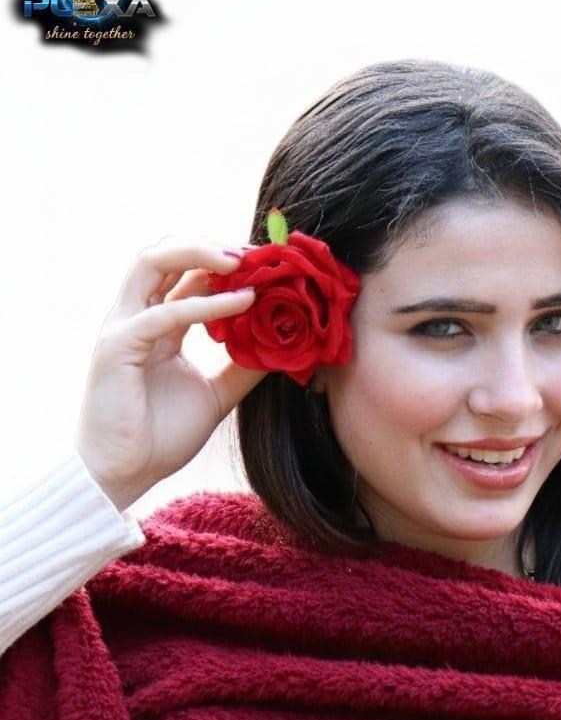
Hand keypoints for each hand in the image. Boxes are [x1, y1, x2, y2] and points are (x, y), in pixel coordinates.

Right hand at [74, 237, 265, 510]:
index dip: (224, 263)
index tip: (266, 263)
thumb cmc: (160, 436)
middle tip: (255, 253)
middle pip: (166, 255)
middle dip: (210, 246)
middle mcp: (137, 317)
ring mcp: (123, 326)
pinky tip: (242, 302)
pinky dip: (207, 304)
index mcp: (157, 324)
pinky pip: (166, 313)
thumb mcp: (215, 395)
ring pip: (153, 262)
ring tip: (241, 260)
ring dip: (198, 253)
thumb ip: (242, 368)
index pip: (186, 274)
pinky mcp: (117, 346)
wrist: (124, 473)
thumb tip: (282, 347)